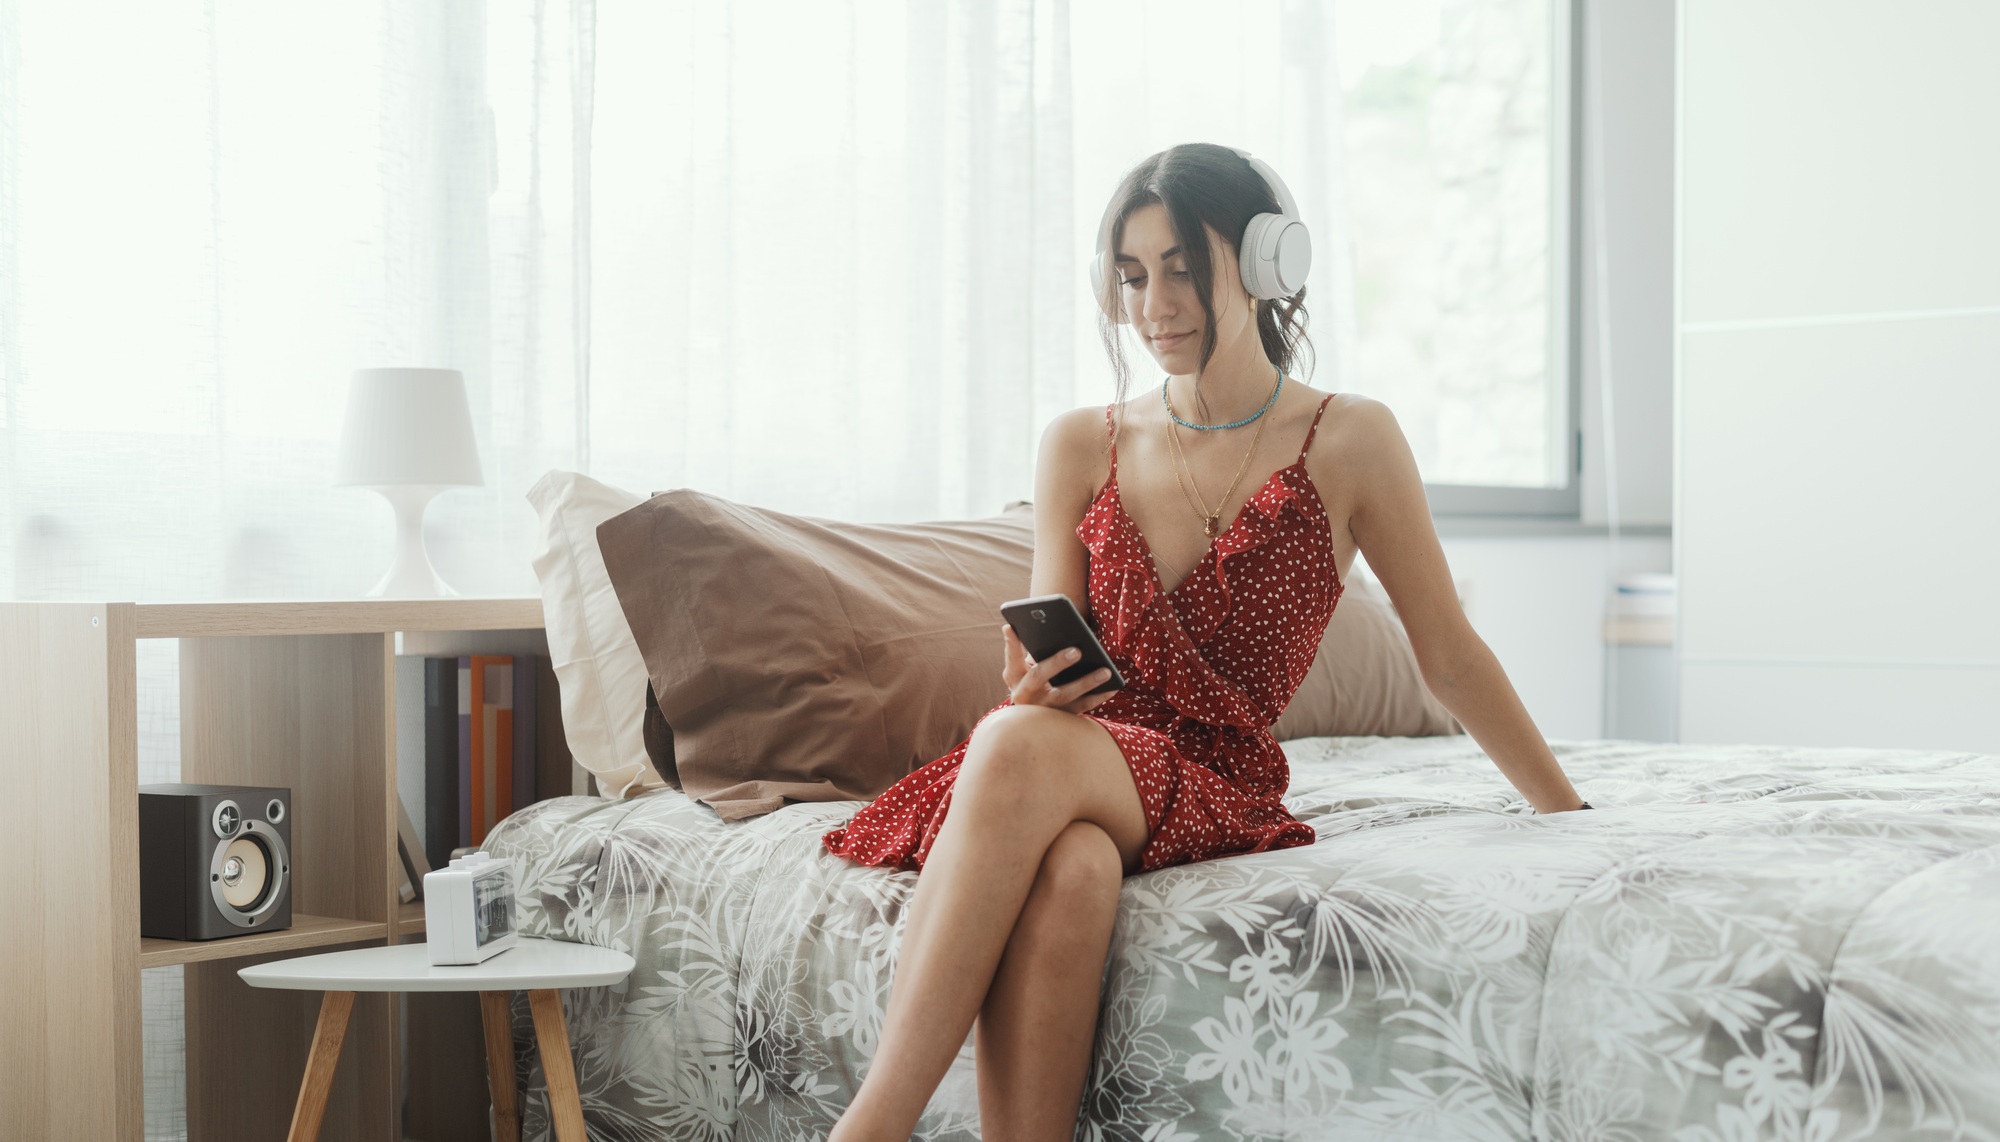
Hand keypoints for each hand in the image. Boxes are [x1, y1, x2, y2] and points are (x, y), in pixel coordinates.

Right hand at [1000, 624, 1115, 715]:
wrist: (1031, 720)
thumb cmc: (1030, 680)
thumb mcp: (1021, 667)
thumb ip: (1024, 649)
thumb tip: (1023, 627)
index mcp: (1014, 676)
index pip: (1011, 657)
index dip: (1010, 643)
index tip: (1010, 626)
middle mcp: (1025, 693)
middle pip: (1039, 676)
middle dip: (1057, 663)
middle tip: (1076, 650)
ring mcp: (1043, 708)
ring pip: (1065, 695)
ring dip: (1086, 682)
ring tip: (1105, 671)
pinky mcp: (1060, 717)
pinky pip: (1081, 707)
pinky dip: (1098, 697)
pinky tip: (1112, 686)